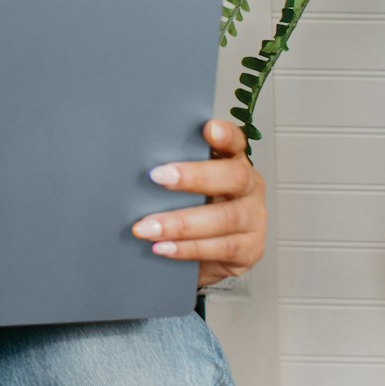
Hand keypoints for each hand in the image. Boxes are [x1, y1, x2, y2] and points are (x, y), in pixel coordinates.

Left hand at [131, 118, 266, 288]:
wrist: (204, 257)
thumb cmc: (191, 211)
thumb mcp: (183, 187)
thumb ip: (172, 170)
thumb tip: (131, 158)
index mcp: (234, 163)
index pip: (236, 143)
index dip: (226, 135)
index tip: (209, 128)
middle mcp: (250, 188)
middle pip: (233, 177)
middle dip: (194, 177)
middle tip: (157, 176)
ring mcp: (254, 219)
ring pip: (225, 218)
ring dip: (181, 223)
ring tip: (147, 227)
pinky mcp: (250, 249)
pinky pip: (222, 248)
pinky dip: (189, 248)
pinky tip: (164, 248)